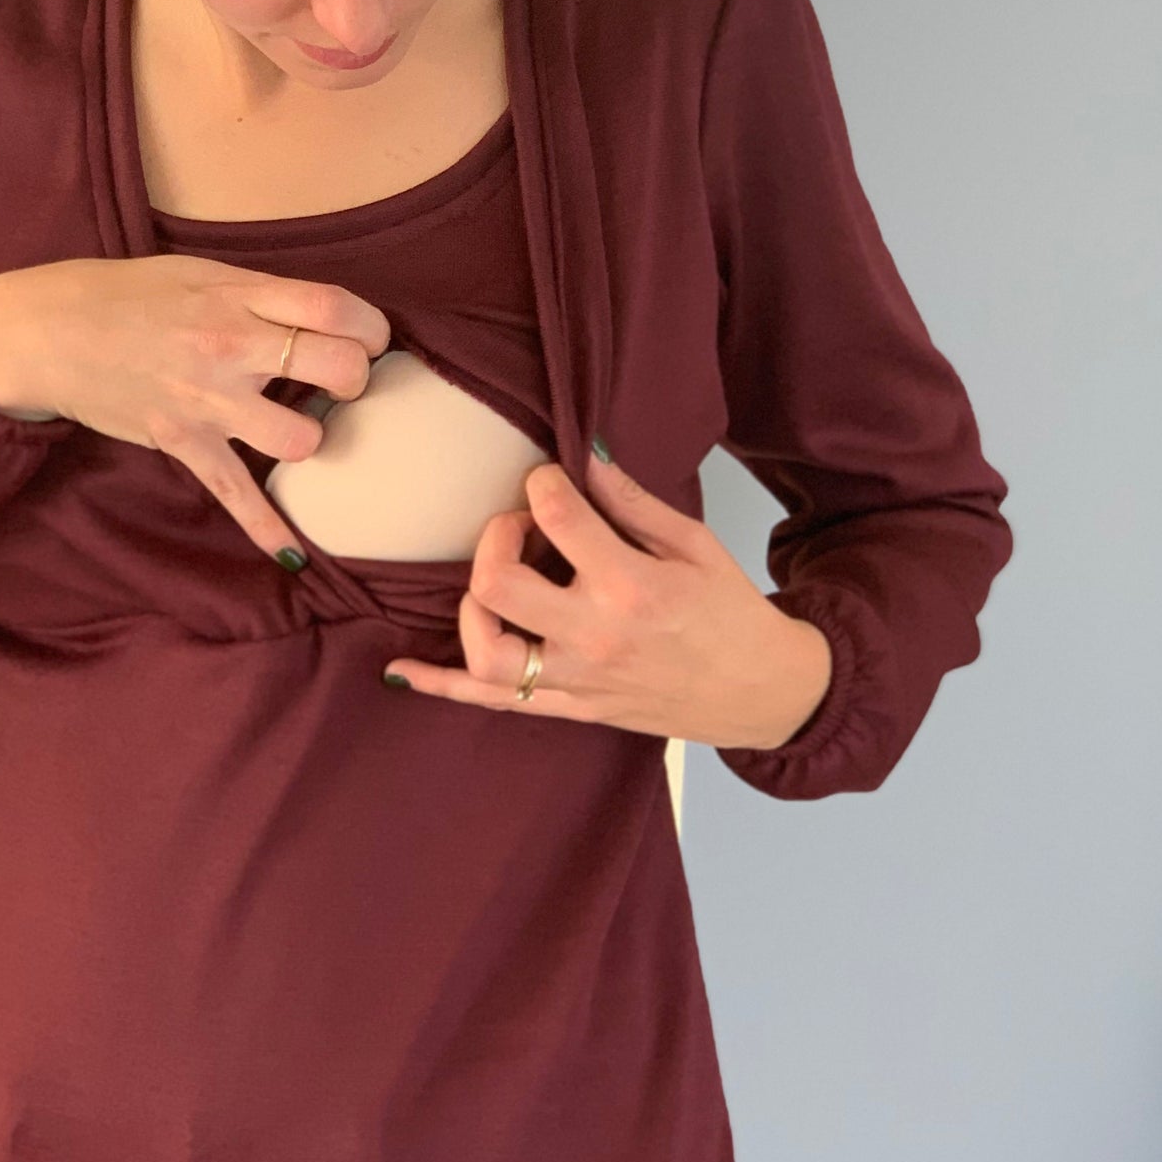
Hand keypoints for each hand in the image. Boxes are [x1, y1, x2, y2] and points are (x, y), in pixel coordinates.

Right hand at [0, 256, 389, 562]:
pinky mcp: (183, 444)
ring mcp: (207, 401)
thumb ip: (260, 293)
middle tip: (343, 381)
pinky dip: (266, 529)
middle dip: (356, 378)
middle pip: (335, 367)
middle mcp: (230, 348)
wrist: (49, 332)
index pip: (334, 308)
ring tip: (301, 428)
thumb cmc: (127, 294)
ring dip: (314, 439)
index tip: (369, 337)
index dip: (370, 326)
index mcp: (237, 296)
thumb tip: (323, 316)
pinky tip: (293, 554)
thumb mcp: (199, 272)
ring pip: (299, 439)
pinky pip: (236, 495)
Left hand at [382, 445, 834, 747]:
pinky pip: (490, 703)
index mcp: (632, 586)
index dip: (541, 484)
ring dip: (471, 606)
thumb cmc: (730, 613)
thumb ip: (633, 501)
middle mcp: (595, 637)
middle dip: (495, 538)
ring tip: (494, 580)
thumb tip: (585, 454)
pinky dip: (440, 687)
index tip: (549, 481)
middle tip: (520, 526)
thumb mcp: (695, 544)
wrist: (759, 691)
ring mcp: (577, 680)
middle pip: (497, 586)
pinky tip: (402, 670)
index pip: (557, 518)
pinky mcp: (569, 708)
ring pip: (484, 653)